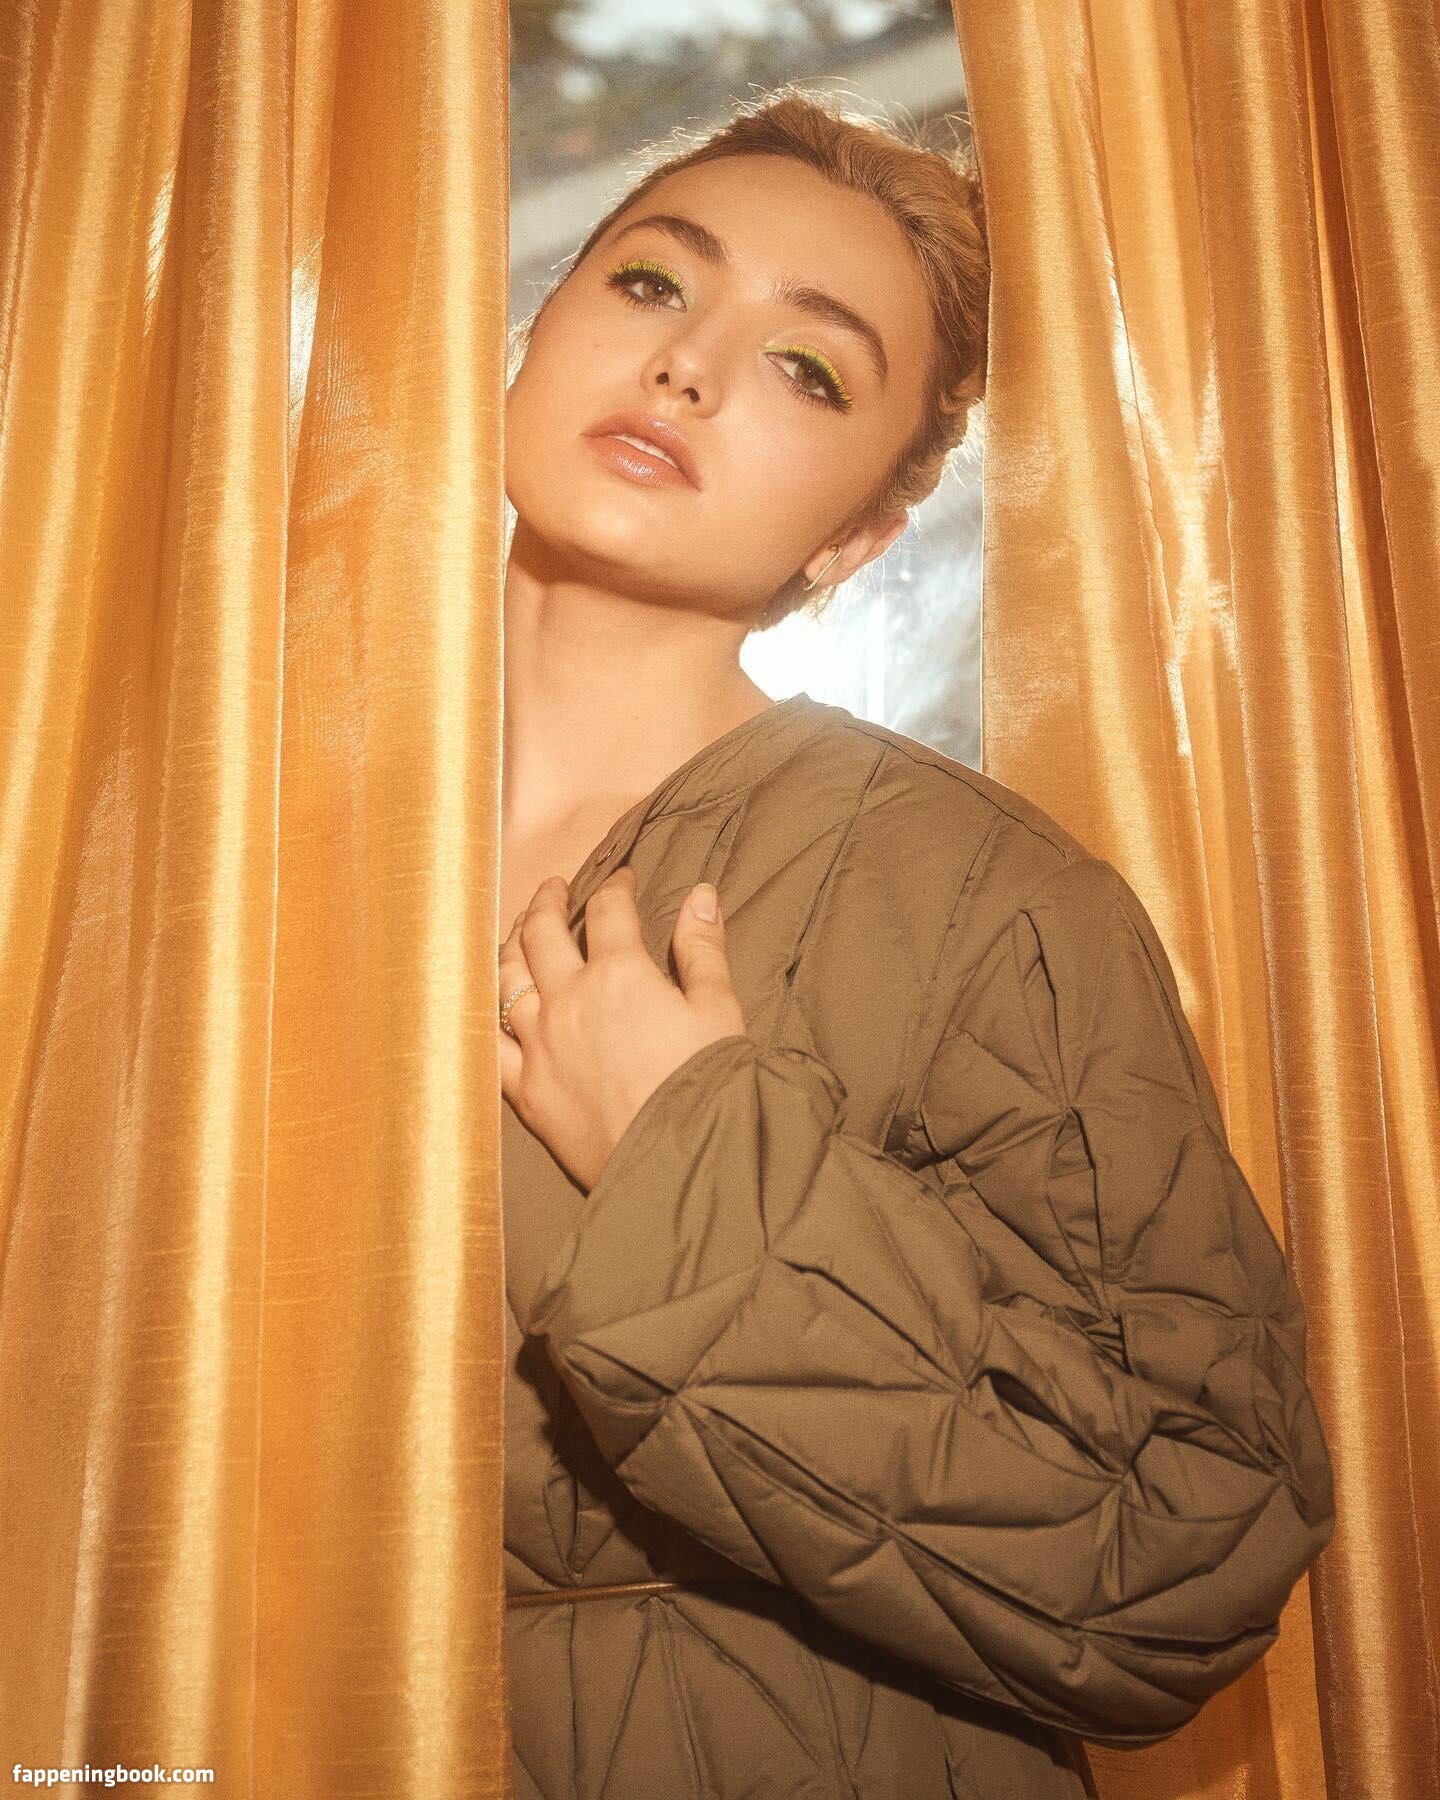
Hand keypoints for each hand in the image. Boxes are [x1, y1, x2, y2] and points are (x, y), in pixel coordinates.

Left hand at [498, 866, 748, 1190]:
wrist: (683, 1164)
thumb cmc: (709, 1086)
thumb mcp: (719, 1009)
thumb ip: (703, 948)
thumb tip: (699, 893)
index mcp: (619, 974)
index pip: (609, 910)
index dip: (616, 886)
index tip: (623, 879)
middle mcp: (568, 1000)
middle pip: (543, 932)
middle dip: (548, 900)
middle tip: (555, 888)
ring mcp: (539, 1046)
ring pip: (506, 978)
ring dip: (510, 945)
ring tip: (518, 933)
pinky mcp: (526, 1091)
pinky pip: (489, 1043)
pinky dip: (485, 1015)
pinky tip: (486, 1002)